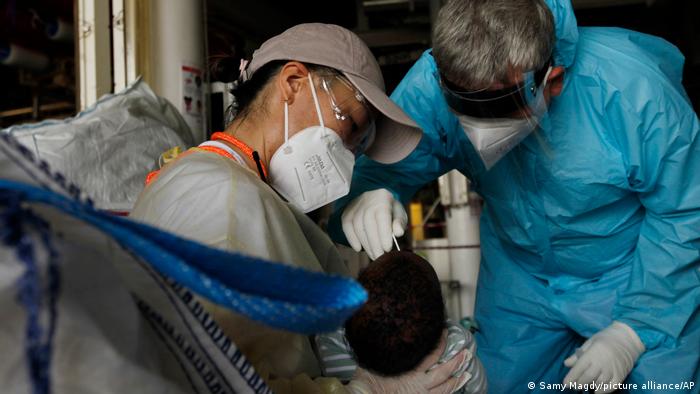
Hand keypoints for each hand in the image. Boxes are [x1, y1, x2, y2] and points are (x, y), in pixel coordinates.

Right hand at [341, 189, 407, 259]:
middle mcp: (367, 199)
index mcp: (383, 198)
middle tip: (379, 257)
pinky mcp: (347, 212)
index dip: (384, 233)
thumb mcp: (399, 214)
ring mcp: (355, 205)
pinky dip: (351, 238)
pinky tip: (358, 249)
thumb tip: (398, 232)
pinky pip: (347, 225)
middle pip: (368, 222)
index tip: (387, 249)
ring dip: (365, 243)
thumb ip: (400, 222)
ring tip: (373, 255)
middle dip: (374, 243)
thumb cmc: (390, 210)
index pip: (382, 215)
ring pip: (357, 225)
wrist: (376, 200)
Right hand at [346, 331, 470, 393]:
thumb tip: (384, 332)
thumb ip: (383, 349)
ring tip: (466, 374)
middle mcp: (418, 383)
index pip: (432, 353)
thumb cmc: (366, 382)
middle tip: (467, 353)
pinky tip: (452, 391)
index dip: (441, 342)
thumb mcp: (372, 360)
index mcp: (410, 369)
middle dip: (456, 362)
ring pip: (444, 389)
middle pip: (443, 371)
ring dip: (457, 380)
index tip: (446, 333)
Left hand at [563, 322, 644, 392]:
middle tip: (573, 386)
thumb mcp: (589, 342)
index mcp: (593, 353)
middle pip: (588, 377)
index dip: (571, 377)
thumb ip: (578, 354)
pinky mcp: (621, 375)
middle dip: (578, 384)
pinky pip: (612, 387)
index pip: (579, 368)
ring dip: (590, 386)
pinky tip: (597, 390)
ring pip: (599, 383)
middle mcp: (603, 362)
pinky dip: (603, 391)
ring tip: (584, 385)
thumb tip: (566, 364)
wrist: (627, 338)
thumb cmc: (605, 338)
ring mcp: (613, 369)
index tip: (565, 384)